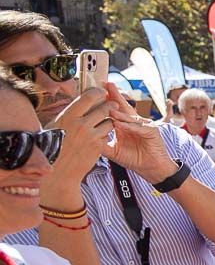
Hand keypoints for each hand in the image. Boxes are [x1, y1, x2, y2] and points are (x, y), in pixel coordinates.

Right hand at [41, 88, 112, 205]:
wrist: (57, 172)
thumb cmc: (52, 147)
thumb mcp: (54, 126)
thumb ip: (68, 114)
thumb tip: (79, 102)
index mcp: (68, 116)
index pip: (89, 97)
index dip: (98, 92)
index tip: (102, 92)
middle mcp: (81, 125)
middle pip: (104, 108)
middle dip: (111, 105)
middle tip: (113, 104)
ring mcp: (91, 136)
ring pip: (109, 122)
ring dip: (109, 121)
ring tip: (106, 121)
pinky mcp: (98, 147)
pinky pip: (106, 135)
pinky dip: (104, 135)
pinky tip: (98, 137)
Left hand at [102, 84, 177, 182]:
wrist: (150, 168)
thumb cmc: (134, 159)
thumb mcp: (113, 151)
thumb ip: (102, 143)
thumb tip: (84, 139)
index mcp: (125, 125)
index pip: (114, 110)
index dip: (106, 101)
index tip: (96, 92)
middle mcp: (134, 122)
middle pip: (123, 106)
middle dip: (114, 95)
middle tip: (105, 84)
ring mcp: (144, 125)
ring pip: (129, 117)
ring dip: (118, 112)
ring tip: (108, 108)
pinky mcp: (152, 131)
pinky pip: (138, 127)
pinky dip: (128, 126)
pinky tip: (119, 124)